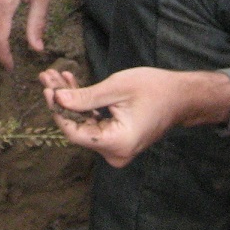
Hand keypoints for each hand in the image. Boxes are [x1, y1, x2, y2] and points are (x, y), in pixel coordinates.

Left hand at [40, 65, 229, 167]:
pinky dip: (83, 105)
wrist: (182, 97)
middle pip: (77, 128)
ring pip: (83, 124)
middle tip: (47, 76)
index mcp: (118, 143)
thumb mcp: (117, 88)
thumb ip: (85, 97)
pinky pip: (93, 124)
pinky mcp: (116, 142)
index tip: (47, 89)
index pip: (75, 132)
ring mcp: (116, 150)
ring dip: (70, 100)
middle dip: (61, 100)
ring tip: (56, 76)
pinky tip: (71, 83)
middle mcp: (116, 153)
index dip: (58, 111)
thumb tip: (56, 99)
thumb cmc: (156, 89)